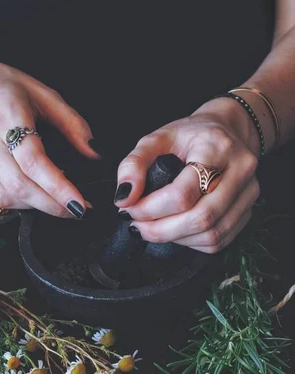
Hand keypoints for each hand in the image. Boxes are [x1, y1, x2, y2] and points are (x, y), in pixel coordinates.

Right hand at [0, 48, 100, 216]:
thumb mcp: (42, 92)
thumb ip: (72, 123)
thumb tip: (95, 153)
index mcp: (9, 116)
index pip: (34, 161)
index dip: (59, 187)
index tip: (81, 204)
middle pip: (21, 186)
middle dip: (53, 206)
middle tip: (80, 211)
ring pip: (7, 195)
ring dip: (38, 208)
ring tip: (62, 205)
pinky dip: (20, 204)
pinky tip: (36, 199)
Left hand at [114, 98, 260, 252]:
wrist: (225, 131)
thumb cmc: (189, 136)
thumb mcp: (156, 139)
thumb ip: (134, 164)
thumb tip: (123, 198)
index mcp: (216, 147)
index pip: (183, 193)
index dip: (150, 209)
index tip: (129, 210)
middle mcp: (240, 170)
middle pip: (201, 218)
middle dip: (162, 230)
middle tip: (137, 227)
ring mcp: (249, 192)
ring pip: (212, 234)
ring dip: (176, 239)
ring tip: (154, 229)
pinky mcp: (248, 210)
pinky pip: (220, 240)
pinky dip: (192, 242)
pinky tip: (176, 231)